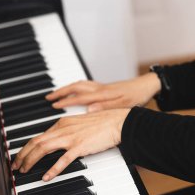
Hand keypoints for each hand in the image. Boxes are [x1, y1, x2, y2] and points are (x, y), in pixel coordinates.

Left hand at [11, 108, 129, 180]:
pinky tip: (46, 176)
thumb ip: (68, 129)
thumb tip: (59, 138)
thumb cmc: (103, 122)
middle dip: (22, 154)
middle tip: (16, 165)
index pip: (40, 135)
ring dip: (30, 160)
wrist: (117, 121)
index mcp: (63, 123)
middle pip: (36, 141)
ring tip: (24, 170)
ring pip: (43, 148)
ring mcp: (71, 138)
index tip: (22, 155)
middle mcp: (63, 129)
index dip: (27, 147)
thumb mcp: (80, 123)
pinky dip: (52, 169)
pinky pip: (62, 160)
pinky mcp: (80, 146)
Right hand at [46, 73, 160, 111]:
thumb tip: (89, 111)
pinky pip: (85, 84)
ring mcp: (102, 86)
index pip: (79, 97)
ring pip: (79, 84)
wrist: (146, 86)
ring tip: (57, 93)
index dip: (66, 101)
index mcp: (102, 94)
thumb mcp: (123, 105)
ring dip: (67, 88)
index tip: (54, 104)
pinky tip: (75, 91)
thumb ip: (105, 108)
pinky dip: (76, 87)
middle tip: (49, 97)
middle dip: (61, 92)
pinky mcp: (105, 86)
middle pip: (75, 87)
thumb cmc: (136, 97)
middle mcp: (99, 88)